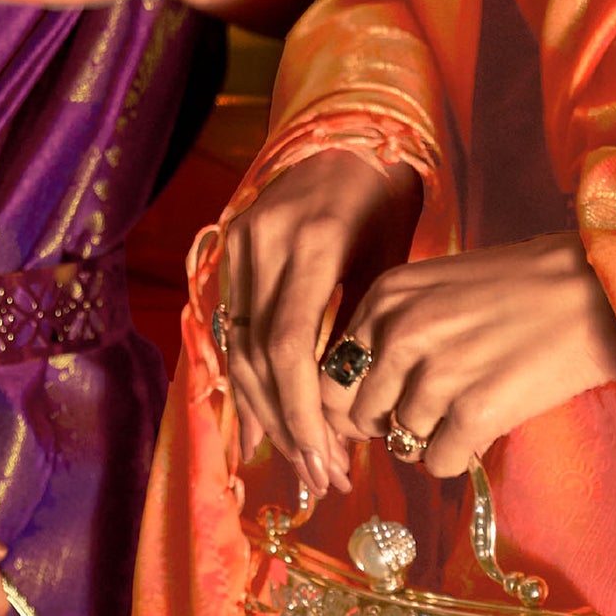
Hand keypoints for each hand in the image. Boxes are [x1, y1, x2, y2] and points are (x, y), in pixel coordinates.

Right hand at [219, 149, 422, 494]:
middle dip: (288, 424)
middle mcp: (263, 242)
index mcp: (311, 242)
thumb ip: (362, 328)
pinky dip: (248, 381)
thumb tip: (354, 413)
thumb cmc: (383, 199)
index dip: (302, 410)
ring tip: (300, 462)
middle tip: (321, 476)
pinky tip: (262, 429)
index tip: (329, 460)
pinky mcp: (228, 249)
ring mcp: (238, 243)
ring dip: (266, 413)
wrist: (347, 138)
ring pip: (239, 348)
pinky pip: (232, 328)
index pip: (288, 345)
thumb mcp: (388, 259)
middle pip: (259, 355)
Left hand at [319, 234, 615, 480]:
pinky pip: (439, 463)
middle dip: (389, 423)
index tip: (380, 411)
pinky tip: (489, 420)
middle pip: (360, 415)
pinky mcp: (475, 412)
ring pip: (400, 441)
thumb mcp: (437, 288)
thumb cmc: (519, 287)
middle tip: (434, 410)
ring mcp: (437, 372)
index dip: (352, 403)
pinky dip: (461, 453)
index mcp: (387, 296)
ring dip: (430, 436)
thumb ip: (391, 332)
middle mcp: (402, 331)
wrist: (593, 288)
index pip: (331, 374)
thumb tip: (355, 403)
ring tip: (470, 404)